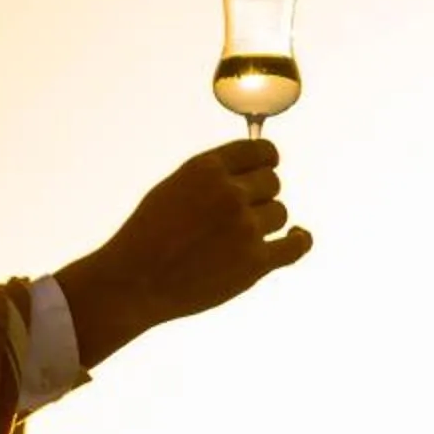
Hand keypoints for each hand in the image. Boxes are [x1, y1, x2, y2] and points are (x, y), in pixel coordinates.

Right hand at [57, 140, 311, 363]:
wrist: (134, 282)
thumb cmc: (148, 236)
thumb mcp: (174, 188)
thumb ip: (212, 176)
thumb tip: (253, 167)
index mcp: (207, 168)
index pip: (261, 151)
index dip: (266, 160)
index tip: (266, 168)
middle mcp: (229, 193)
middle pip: (273, 182)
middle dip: (260, 195)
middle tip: (238, 214)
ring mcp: (245, 228)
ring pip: (280, 213)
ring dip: (265, 223)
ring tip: (235, 238)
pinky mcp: (255, 263)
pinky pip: (296, 246)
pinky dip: (300, 240)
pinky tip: (297, 236)